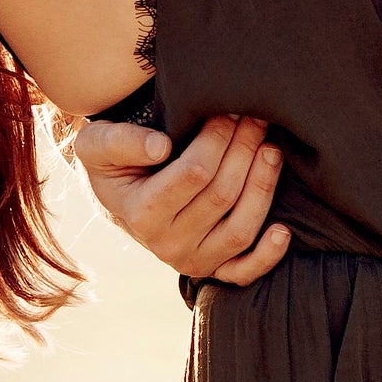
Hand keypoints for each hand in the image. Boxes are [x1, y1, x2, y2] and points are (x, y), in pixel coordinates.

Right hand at [72, 114, 289, 284]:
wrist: (117, 197)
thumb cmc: (112, 162)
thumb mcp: (97, 143)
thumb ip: (121, 141)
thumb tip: (161, 146)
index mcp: (140, 214)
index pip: (194, 173)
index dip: (217, 138)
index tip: (228, 110)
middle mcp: (166, 244)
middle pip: (222, 196)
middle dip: (244, 151)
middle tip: (256, 118)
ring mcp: (192, 260)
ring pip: (240, 229)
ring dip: (263, 187)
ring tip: (272, 150)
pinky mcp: (212, 269)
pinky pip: (245, 271)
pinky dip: (268, 255)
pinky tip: (284, 229)